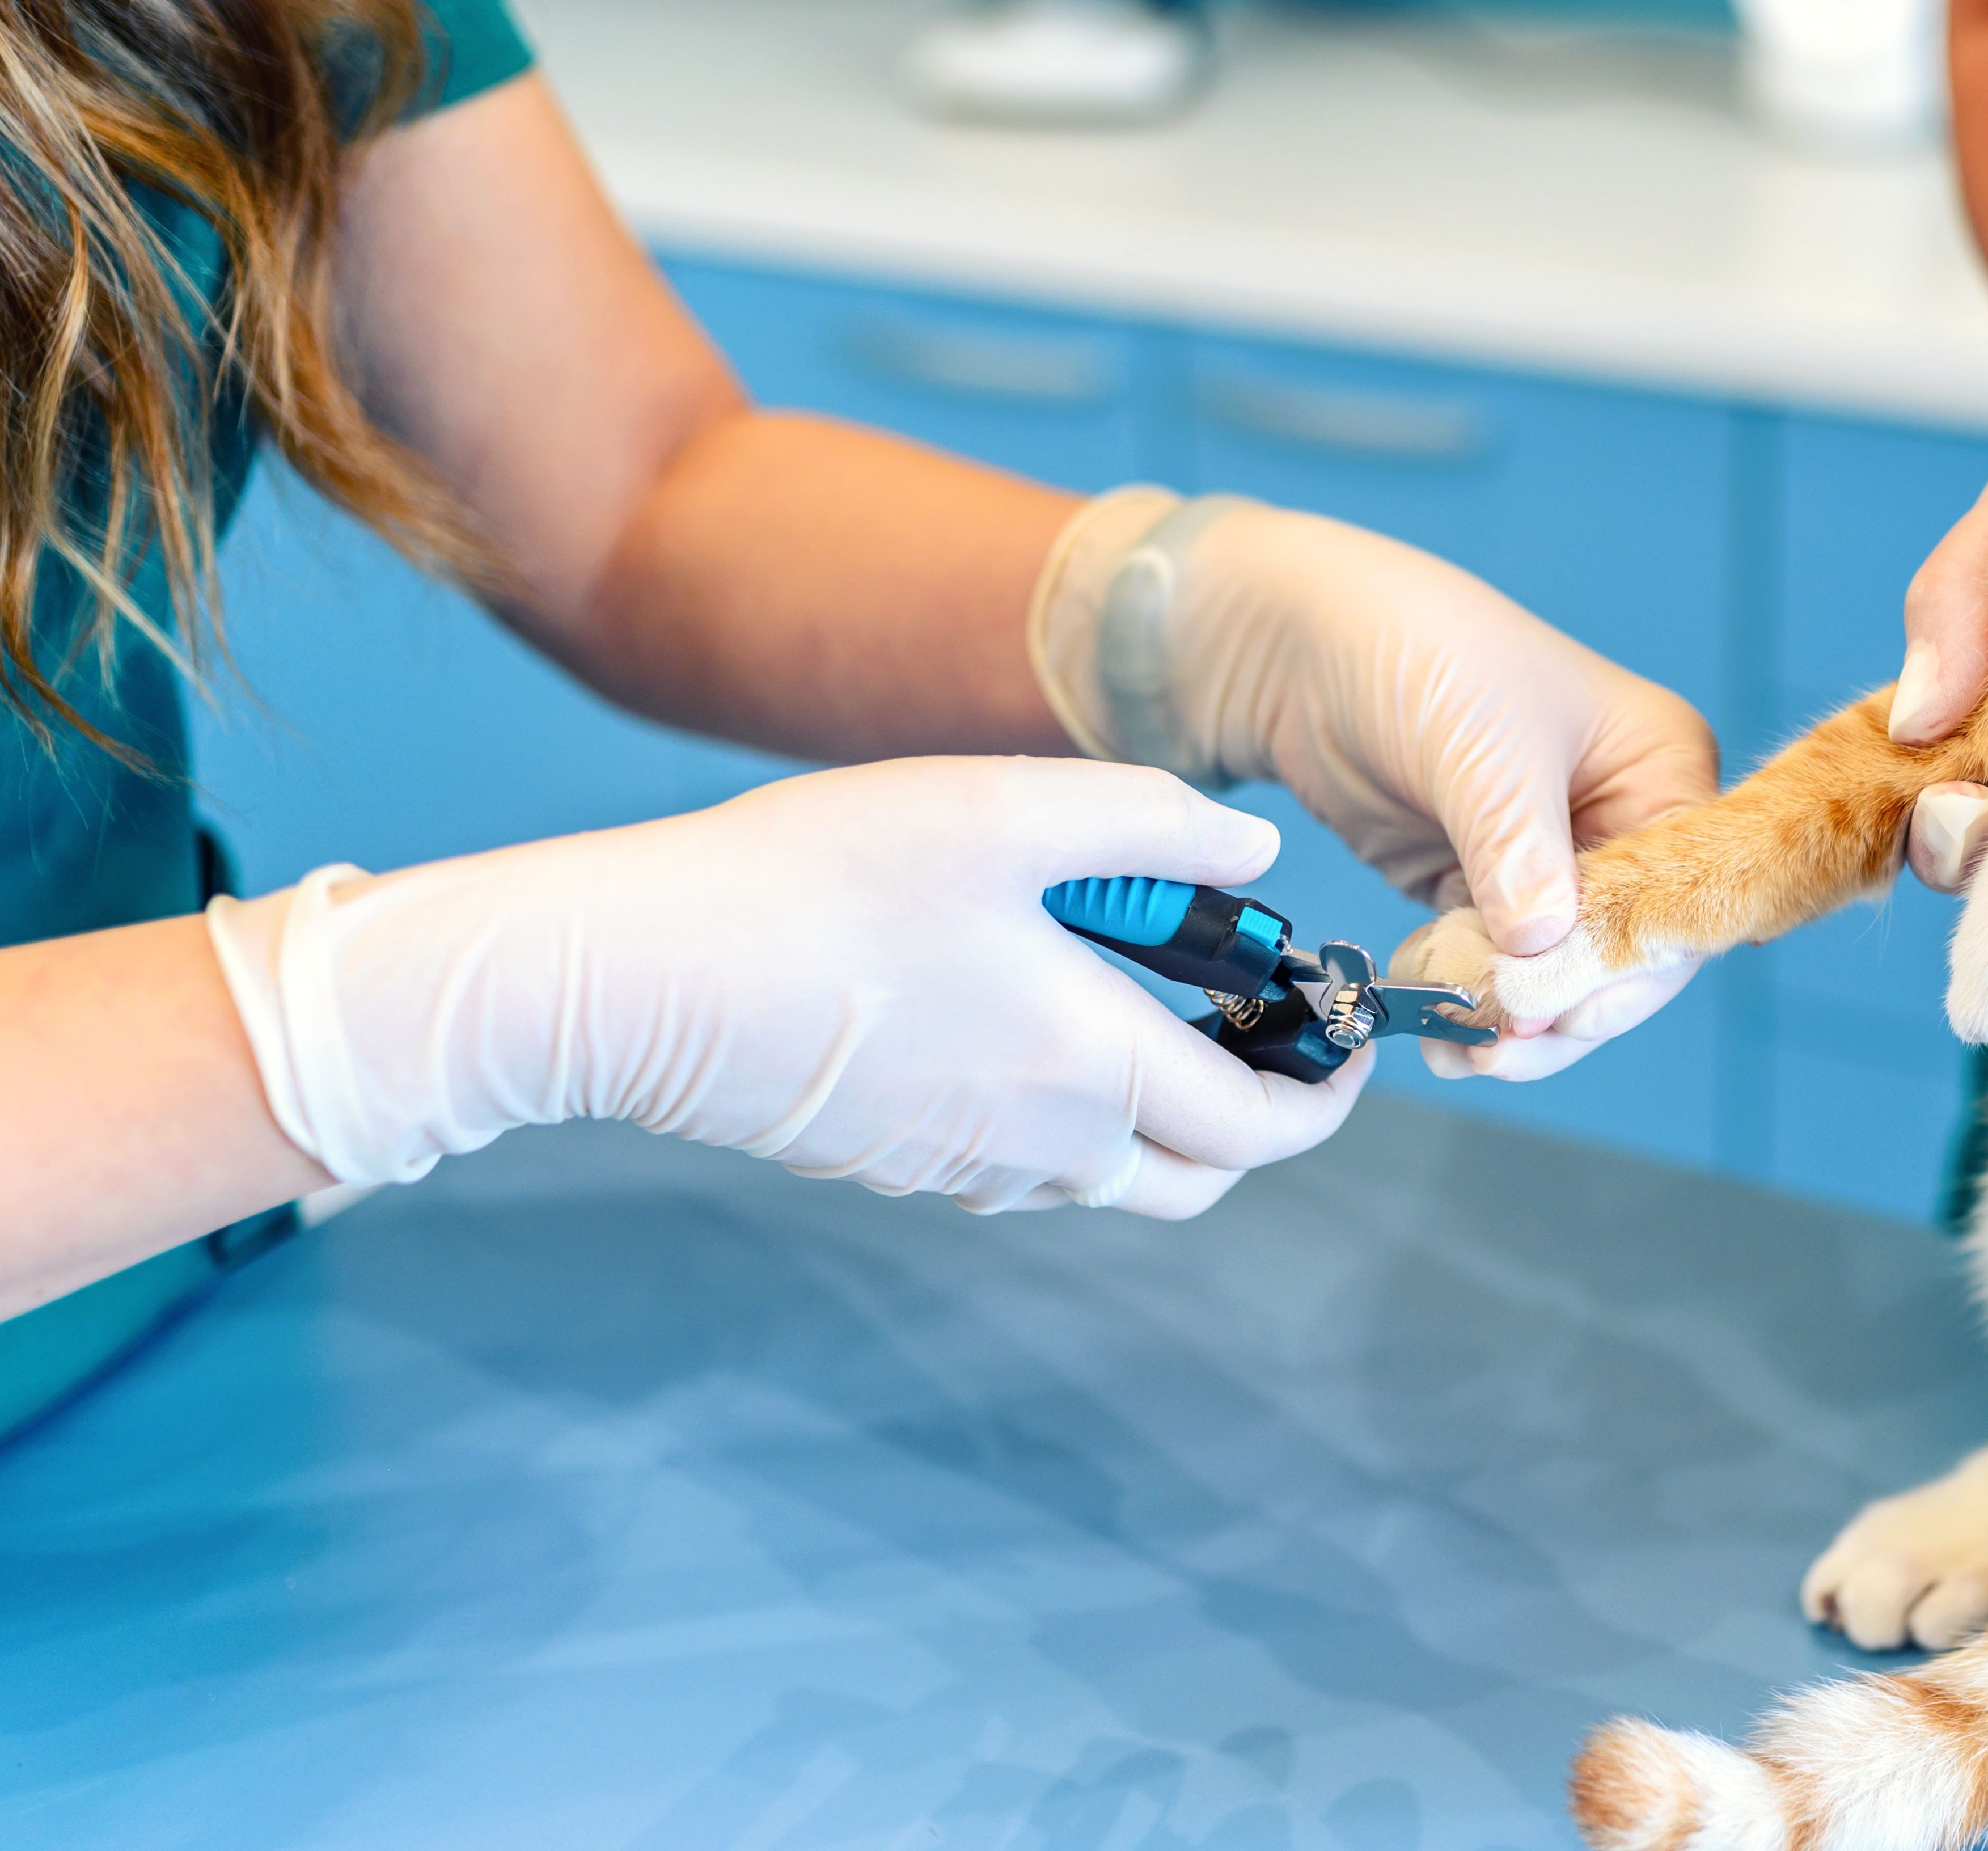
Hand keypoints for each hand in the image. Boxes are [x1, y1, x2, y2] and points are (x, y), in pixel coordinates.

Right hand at [204, 758, 1363, 1216]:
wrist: (641, 976)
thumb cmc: (818, 879)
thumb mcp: (1002, 811)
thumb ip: (1151, 820)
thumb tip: (1258, 842)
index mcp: (1088, 1065)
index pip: (1260, 1130)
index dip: (1327, 1095)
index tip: (1346, 1044)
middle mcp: (1040, 1145)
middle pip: (1199, 1177)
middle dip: (1255, 1117)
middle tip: (1258, 1027)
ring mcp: (962, 1170)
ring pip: (1112, 1174)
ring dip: (1156, 1112)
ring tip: (1141, 999)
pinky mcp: (897, 1166)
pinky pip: (1024, 1165)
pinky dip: (1066, 1113)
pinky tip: (1020, 1013)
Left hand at [1032, 497, 1719, 1078]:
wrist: (1293, 645)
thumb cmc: (1411, 650)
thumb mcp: (1479, 746)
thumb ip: (1517, 850)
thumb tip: (1544, 946)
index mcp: (1659, 767)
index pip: (1677, 893)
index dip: (1629, 962)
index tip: (1565, 1008)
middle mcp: (1621, 820)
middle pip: (1625, 953)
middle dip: (1564, 1006)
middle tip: (1500, 1044)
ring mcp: (1551, 861)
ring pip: (1559, 977)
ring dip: (1513, 1022)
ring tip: (1459, 1048)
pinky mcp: (1483, 890)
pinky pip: (1498, 972)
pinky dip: (1469, 1005)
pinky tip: (1433, 1028)